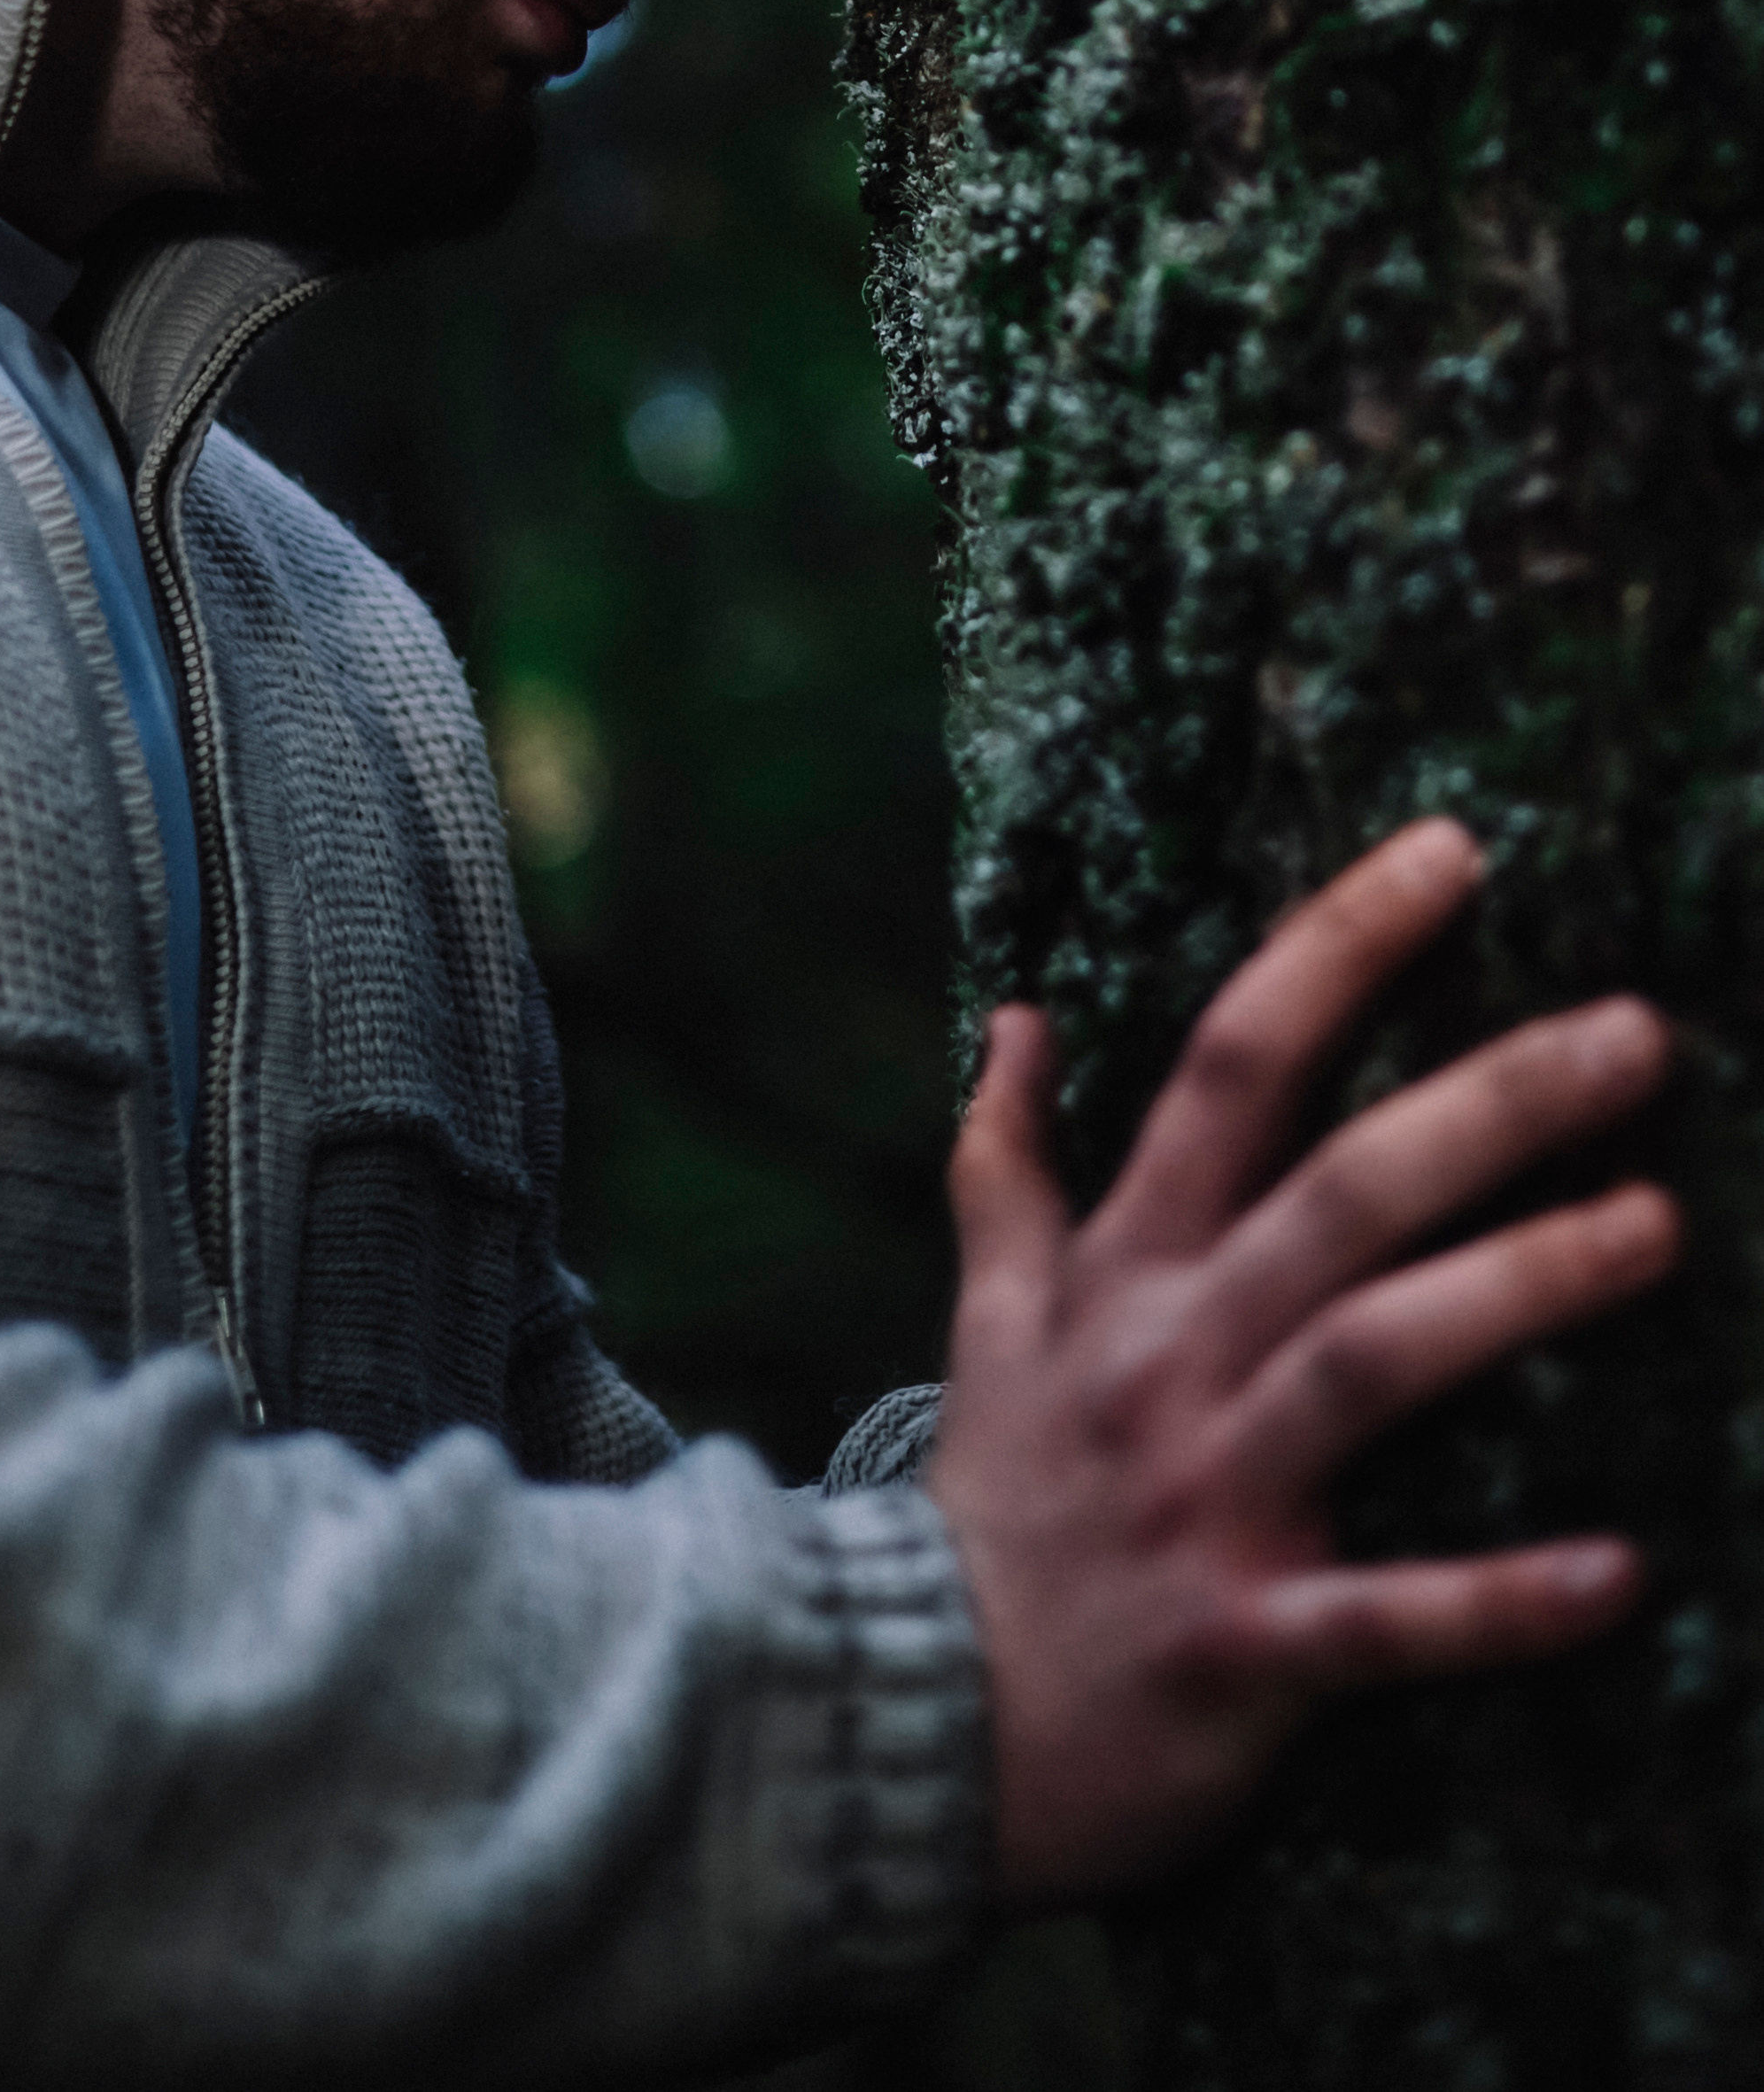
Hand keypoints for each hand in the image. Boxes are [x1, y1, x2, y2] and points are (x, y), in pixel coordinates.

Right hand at [924, 819, 1678, 1902]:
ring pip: (1370, 1363)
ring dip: (1515, 1291)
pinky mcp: (1244, 1646)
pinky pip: (1386, 1619)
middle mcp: (1169, 1355)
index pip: (1232, 1066)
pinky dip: (1496, 1602)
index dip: (1339, 950)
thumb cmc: (998, 1499)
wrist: (912, 1719)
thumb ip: (1007, 1166)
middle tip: (1640, 1031)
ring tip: (1658, 1227)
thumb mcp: (991, 1315)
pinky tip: (1622, 1572)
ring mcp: (1205, 1496)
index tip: (1453, 851)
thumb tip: (1012, 1017)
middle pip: (1337, 1194)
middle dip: (1488, 1103)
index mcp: (1124, 1268)